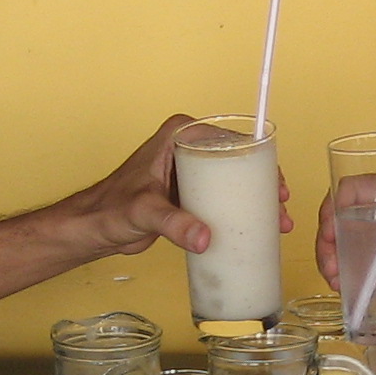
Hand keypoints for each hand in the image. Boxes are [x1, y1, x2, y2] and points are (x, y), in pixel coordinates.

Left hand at [55, 111, 290, 261]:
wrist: (93, 229)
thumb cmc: (110, 209)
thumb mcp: (146, 212)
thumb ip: (173, 223)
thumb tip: (204, 238)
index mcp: (179, 135)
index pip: (229, 139)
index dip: (258, 159)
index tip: (275, 183)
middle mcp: (187, 148)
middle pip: (238, 160)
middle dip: (265, 183)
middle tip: (282, 206)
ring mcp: (190, 172)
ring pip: (233, 181)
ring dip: (257, 200)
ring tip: (278, 223)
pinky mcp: (189, 195)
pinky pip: (222, 198)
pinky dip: (240, 211)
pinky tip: (258, 227)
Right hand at [314, 177, 375, 305]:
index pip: (354, 188)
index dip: (335, 205)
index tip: (332, 230)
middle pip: (338, 217)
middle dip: (326, 239)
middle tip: (331, 264)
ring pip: (339, 243)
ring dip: (329, 260)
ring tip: (335, 280)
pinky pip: (351, 268)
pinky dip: (341, 277)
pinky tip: (342, 290)